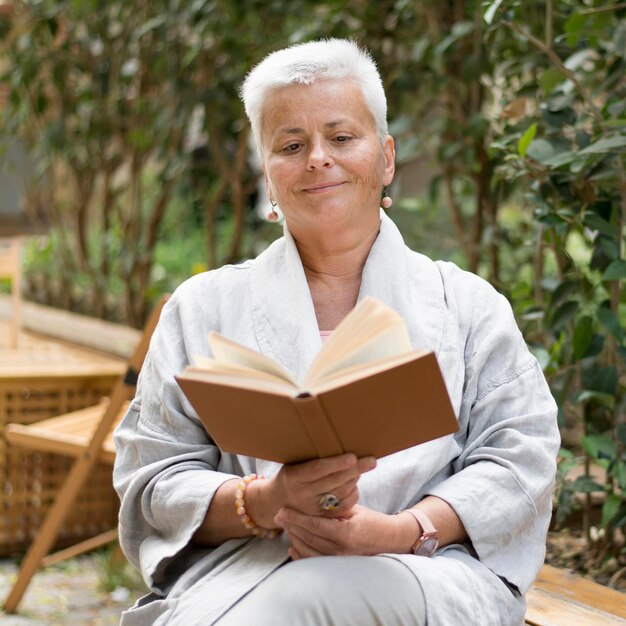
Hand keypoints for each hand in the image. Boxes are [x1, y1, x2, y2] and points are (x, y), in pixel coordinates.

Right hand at [246, 453, 375, 527]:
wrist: (278, 501)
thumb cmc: (291, 473)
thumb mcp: (293, 462)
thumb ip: (310, 456)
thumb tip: (334, 438)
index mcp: (294, 477)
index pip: (318, 469)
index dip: (336, 463)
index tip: (352, 457)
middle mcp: (303, 495)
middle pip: (333, 481)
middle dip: (354, 470)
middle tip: (370, 460)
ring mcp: (312, 509)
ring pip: (340, 493)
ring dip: (354, 478)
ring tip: (364, 466)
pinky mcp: (321, 518)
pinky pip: (343, 506)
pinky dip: (352, 494)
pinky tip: (355, 484)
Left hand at [275, 504, 406, 559]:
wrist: (390, 539)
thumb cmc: (372, 520)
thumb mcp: (353, 509)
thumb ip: (333, 508)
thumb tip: (311, 501)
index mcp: (345, 533)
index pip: (313, 525)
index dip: (296, 518)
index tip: (282, 511)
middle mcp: (341, 550)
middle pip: (308, 538)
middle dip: (291, 526)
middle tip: (278, 516)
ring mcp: (339, 560)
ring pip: (308, 551)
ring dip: (294, 538)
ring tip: (285, 526)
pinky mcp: (339, 566)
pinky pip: (315, 561)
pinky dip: (301, 554)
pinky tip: (292, 546)